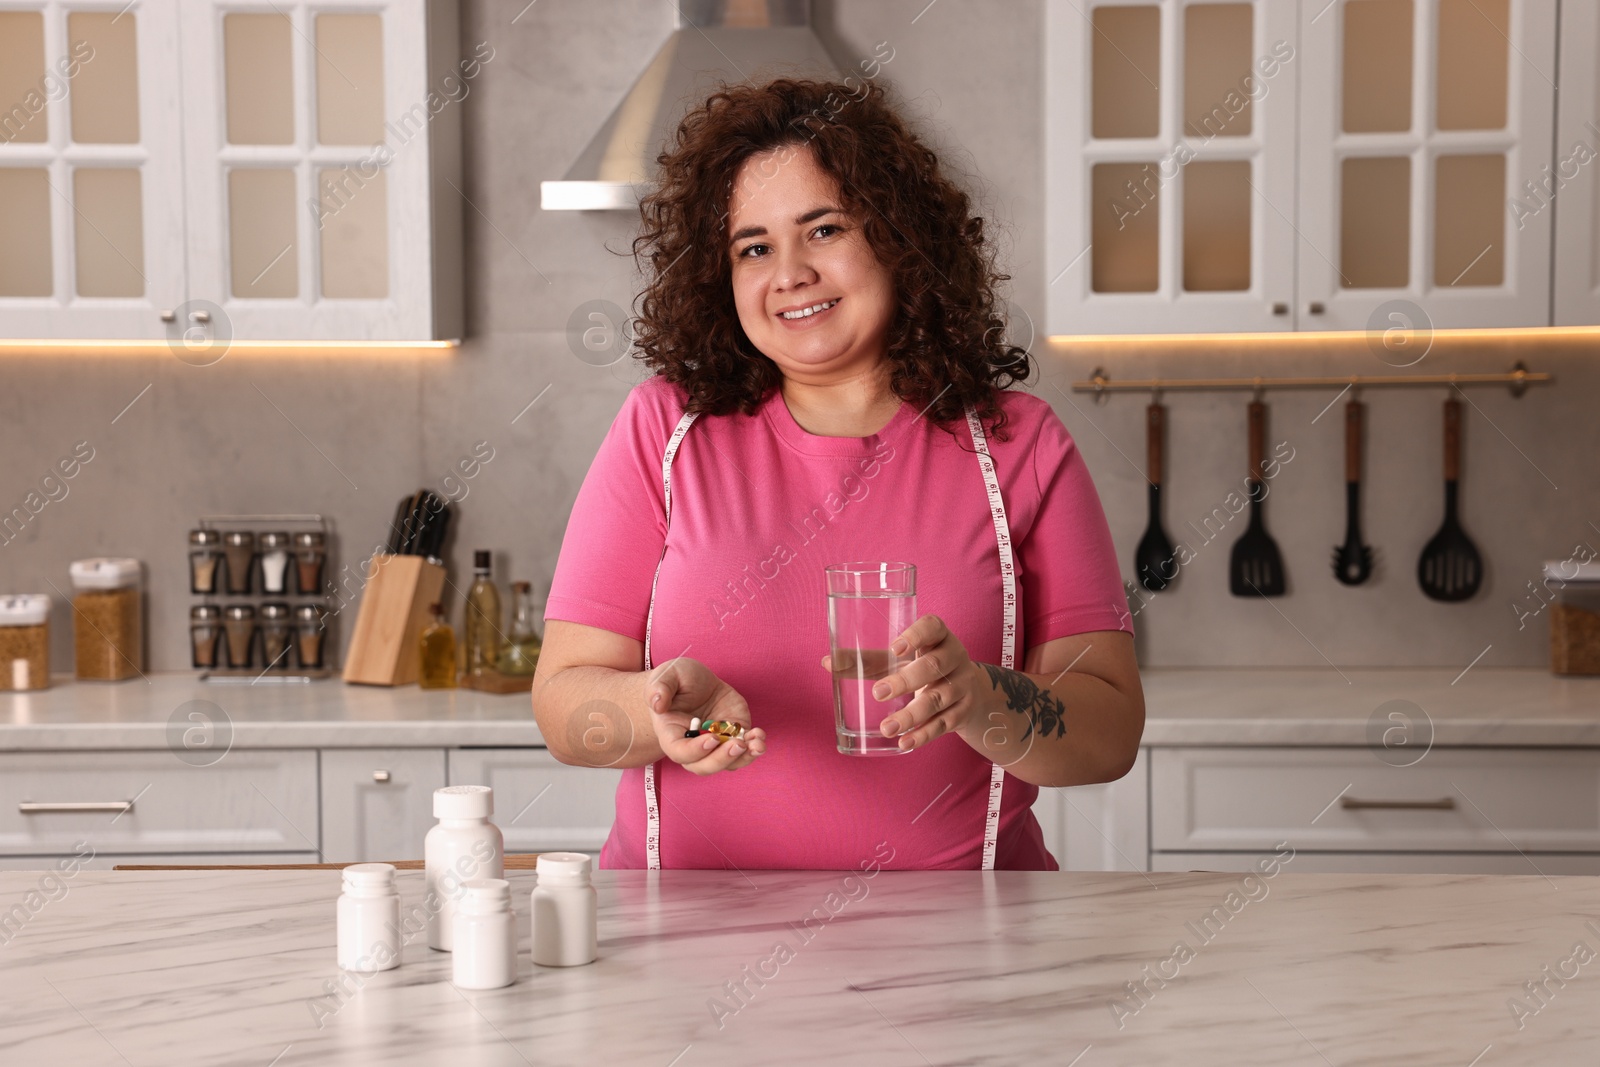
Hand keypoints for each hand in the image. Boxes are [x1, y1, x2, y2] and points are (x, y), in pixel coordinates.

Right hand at [645, 657, 765, 774]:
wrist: (696, 681)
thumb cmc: (676, 680)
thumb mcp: (666, 675)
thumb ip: (659, 688)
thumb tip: (658, 704)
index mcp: (672, 735)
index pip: (680, 753)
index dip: (695, 751)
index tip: (711, 738)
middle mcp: (693, 746)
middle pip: (704, 766)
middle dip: (722, 759)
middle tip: (738, 744)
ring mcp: (715, 744)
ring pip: (727, 764)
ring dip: (744, 757)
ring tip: (757, 743)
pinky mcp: (733, 736)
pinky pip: (744, 751)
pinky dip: (754, 747)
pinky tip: (759, 736)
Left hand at [819, 614, 980, 752]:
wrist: (969, 692)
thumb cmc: (923, 667)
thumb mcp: (900, 660)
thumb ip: (867, 660)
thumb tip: (827, 662)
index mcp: (938, 636)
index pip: (932, 627)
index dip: (916, 635)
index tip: (894, 648)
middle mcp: (954, 657)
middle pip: (933, 666)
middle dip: (905, 681)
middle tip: (877, 693)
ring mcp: (962, 685)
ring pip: (937, 699)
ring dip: (911, 715)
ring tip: (887, 728)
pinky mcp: (963, 711)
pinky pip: (944, 724)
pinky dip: (924, 735)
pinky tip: (905, 743)